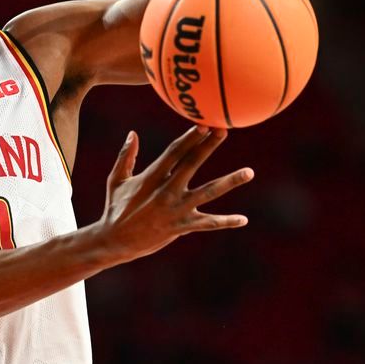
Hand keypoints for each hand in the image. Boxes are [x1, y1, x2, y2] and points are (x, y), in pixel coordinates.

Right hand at [98, 127, 251, 259]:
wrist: (115, 240)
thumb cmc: (115, 208)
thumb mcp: (117, 180)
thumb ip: (126, 156)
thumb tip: (132, 133)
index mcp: (151, 177)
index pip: (174, 152)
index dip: (190, 137)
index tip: (204, 123)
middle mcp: (166, 190)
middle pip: (192, 163)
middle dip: (208, 146)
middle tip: (224, 130)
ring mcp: (176, 208)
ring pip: (208, 192)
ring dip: (230, 181)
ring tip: (250, 172)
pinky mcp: (181, 226)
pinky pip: (207, 223)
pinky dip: (225, 221)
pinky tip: (243, 219)